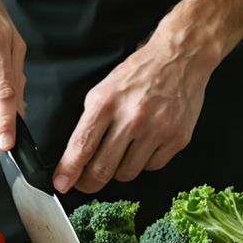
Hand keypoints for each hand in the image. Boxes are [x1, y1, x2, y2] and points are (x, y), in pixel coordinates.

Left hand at [52, 32, 217, 193]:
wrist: (180, 59)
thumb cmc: (138, 73)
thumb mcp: (104, 89)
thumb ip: (91, 121)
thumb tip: (76, 155)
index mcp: (106, 103)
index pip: (82, 146)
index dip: (69, 170)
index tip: (62, 184)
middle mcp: (131, 118)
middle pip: (103, 168)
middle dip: (89, 182)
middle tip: (85, 183)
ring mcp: (157, 130)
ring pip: (127, 173)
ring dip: (118, 171)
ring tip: (120, 154)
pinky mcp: (177, 139)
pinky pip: (152, 166)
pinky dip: (144, 162)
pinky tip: (144, 145)